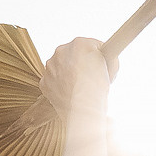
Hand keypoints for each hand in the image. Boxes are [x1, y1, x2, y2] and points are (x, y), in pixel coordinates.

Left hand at [42, 36, 113, 155]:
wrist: (83, 111)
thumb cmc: (98, 90)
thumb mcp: (111, 68)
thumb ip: (109, 57)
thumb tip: (108, 57)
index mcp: (79, 44)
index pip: (92, 46)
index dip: (98, 55)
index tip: (101, 62)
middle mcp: (61, 51)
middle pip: (74, 56)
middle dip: (82, 64)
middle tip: (91, 77)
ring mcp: (50, 67)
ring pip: (62, 67)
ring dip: (69, 74)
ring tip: (80, 88)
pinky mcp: (44, 82)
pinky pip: (53, 81)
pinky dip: (60, 87)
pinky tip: (69, 94)